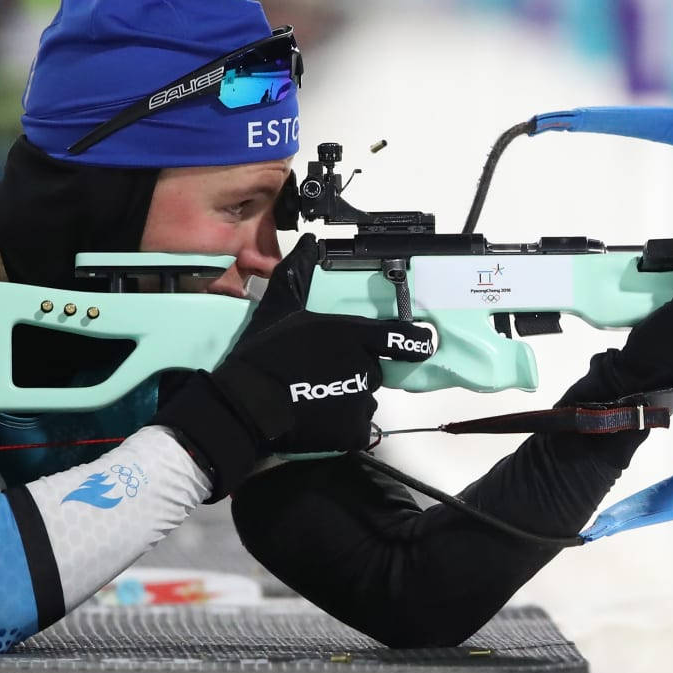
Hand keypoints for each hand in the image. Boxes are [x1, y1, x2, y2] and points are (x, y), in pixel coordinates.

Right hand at [210, 233, 433, 453]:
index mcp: (352, 335)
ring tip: (316, 396)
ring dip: (349, 398)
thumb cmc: (264, 353)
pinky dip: (344, 425)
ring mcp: (360, 400)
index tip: (425, 344)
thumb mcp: (278, 308)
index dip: (415, 342)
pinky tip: (320, 418)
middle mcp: (363, 366)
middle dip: (355, 369)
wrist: (247, 403)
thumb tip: (308, 242)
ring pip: (365, 398)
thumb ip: (298, 275)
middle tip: (322, 372)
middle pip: (374, 369)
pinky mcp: (352, 430)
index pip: (398, 338)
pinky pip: (359, 427)